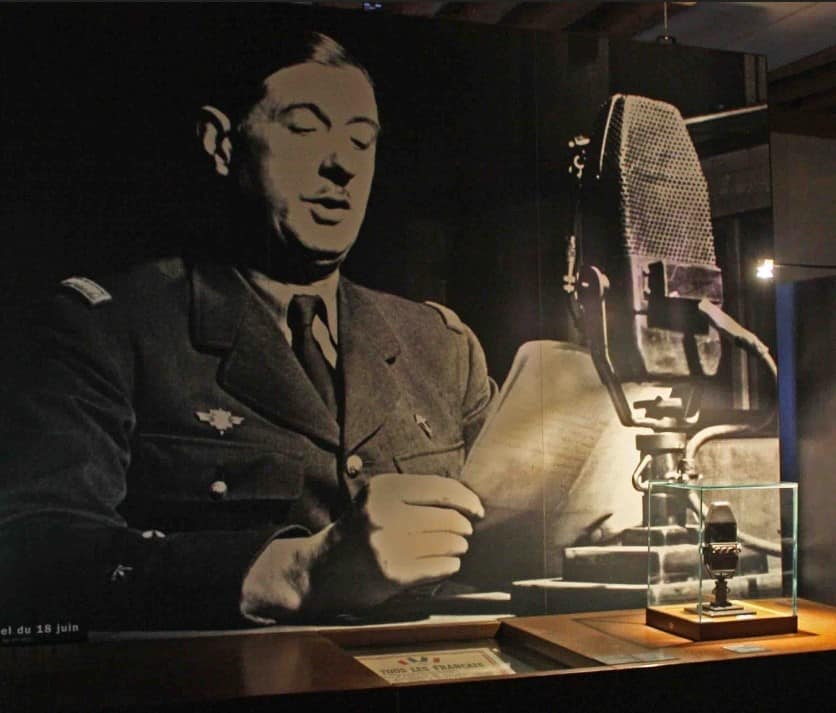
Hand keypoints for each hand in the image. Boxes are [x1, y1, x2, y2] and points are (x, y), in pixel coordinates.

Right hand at [241, 474, 483, 620]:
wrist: (319, 569)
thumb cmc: (357, 531)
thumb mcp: (377, 499)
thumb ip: (414, 495)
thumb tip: (464, 500)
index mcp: (383, 489)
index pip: (439, 488)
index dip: (467, 499)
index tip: (478, 509)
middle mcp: (384, 513)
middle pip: (448, 517)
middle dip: (463, 527)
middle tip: (463, 533)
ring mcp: (388, 545)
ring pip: (448, 542)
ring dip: (458, 546)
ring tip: (455, 547)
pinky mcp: (393, 574)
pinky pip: (440, 566)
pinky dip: (451, 564)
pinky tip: (448, 563)